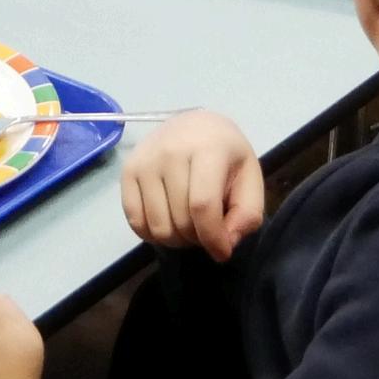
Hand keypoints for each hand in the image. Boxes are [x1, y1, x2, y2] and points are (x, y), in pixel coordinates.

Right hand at [119, 110, 262, 260]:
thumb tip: (225, 243)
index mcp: (207, 148)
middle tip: (206, 229)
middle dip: (197, 238)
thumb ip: (247, 214)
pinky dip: (151, 234)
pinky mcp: (128, 171)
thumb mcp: (250, 178)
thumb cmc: (226, 155)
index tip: (222, 253)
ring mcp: (145, 161)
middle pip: (181, 220)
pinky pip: (135, 221)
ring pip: (158, 226)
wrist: (194, 125)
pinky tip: (167, 222)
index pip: (203, 205)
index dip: (213, 237)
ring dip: (176, 239)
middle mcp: (170, 151)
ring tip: (188, 225)